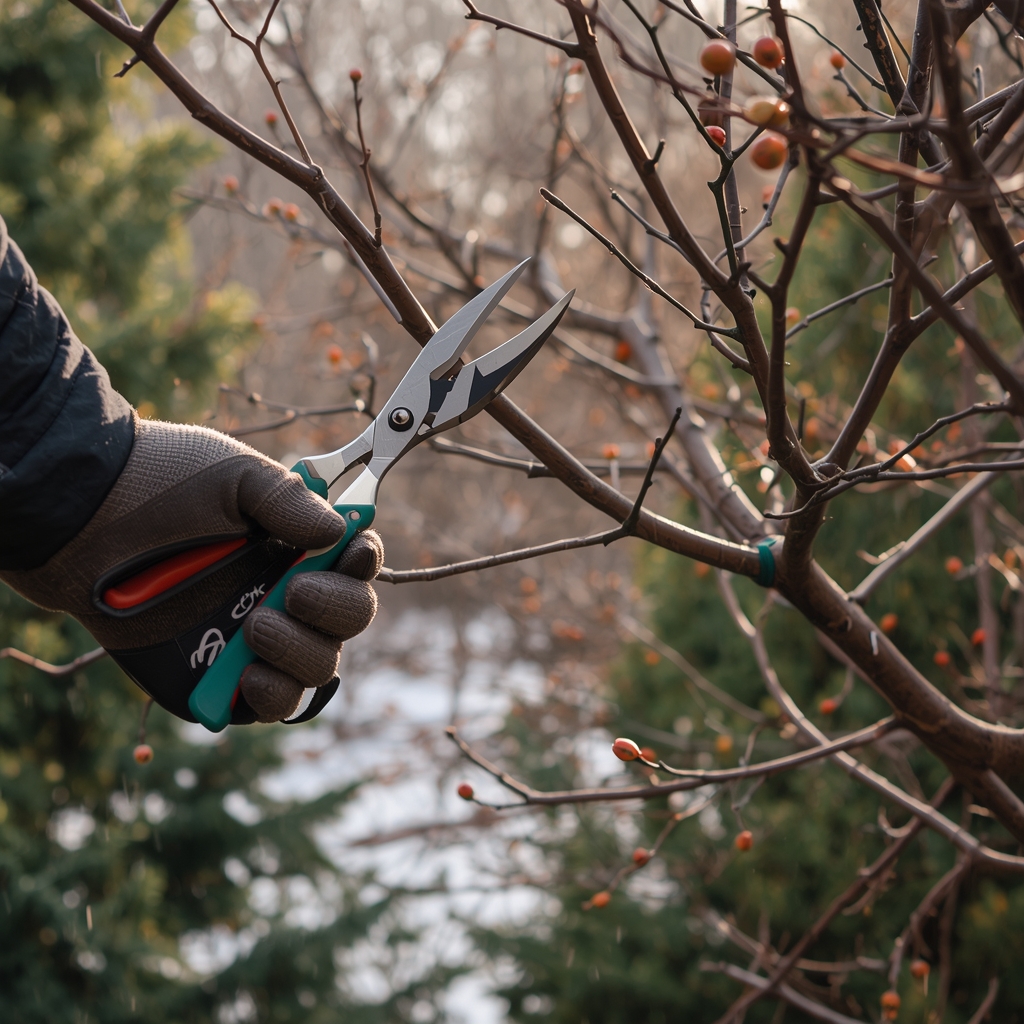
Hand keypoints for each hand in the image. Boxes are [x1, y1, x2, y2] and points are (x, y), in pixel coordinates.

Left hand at [0, 417, 381, 723]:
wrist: (83, 519)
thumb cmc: (160, 482)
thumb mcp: (232, 476)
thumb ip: (290, 501)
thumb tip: (340, 530)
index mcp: (295, 544)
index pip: (355, 562)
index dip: (365, 563)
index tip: (354, 555)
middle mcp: (284, 592)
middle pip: (349, 619)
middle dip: (337, 610)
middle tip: (295, 592)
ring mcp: (254, 639)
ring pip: (318, 667)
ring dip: (303, 652)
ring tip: (256, 627)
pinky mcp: (218, 679)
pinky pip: (270, 706)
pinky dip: (274, 697)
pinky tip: (253, 676)